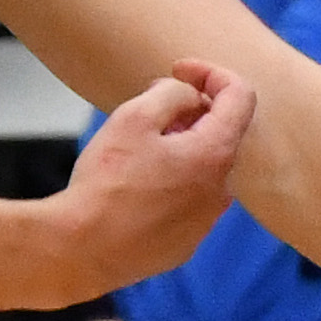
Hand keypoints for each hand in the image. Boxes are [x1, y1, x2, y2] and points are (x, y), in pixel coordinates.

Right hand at [46, 61, 256, 301]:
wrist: (80, 250)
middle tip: (150, 107)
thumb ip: (172, 93)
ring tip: (139, 147)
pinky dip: (172, 181)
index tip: (179, 70)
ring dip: (182, 147)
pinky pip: (188, 200)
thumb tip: (188, 95)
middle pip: (222, 133)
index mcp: (215, 155)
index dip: (212, 73)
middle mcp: (221, 191)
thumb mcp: (134, 117)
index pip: (241, 96)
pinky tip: (136, 184)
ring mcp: (205, 221)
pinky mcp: (185, 243)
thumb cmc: (105, 184)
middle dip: (192, 111)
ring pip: (204, 169)